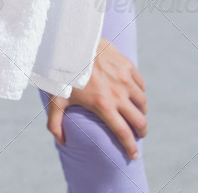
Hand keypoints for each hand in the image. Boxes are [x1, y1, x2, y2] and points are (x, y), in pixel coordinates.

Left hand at [47, 37, 147, 160]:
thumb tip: (62, 142)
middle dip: (141, 132)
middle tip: (139, 135)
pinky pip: (140, 84)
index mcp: (103, 105)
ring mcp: (124, 79)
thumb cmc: (62, 71)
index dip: (130, 148)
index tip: (134, 156)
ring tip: (137, 115)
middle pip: (139, 121)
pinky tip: (135, 95)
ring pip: (142, 102)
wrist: (71, 42)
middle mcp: (118, 94)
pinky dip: (140, 92)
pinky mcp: (127, 65)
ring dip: (142, 112)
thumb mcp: (56, 98)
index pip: (123, 133)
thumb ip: (55, 123)